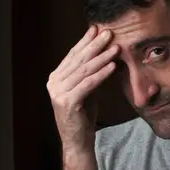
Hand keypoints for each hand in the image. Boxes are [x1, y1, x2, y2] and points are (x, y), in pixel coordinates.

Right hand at [47, 25, 118, 155]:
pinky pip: (88, 84)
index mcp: (55, 77)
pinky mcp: (67, 102)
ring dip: (102, 58)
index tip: (98, 29)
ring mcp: (58, 92)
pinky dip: (101, 74)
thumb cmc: (83, 116)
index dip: (85, 41)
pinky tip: (112, 66)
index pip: (72, 55)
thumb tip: (104, 51)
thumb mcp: (87, 90)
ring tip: (115, 47)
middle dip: (95, 45)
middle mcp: (53, 83)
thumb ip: (90, 73)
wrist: (78, 141)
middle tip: (109, 32)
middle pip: (78, 60)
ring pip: (84, 71)